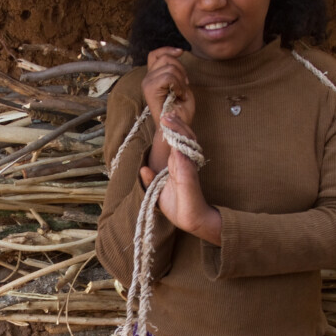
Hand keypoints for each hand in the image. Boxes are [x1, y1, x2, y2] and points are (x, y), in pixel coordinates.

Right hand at [140, 47, 194, 173]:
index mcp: (153, 76)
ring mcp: (147, 83)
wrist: (176, 127)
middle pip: (166, 58)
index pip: (155, 54)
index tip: (181, 52)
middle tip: (183, 86)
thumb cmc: (180, 110)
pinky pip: (169, 77)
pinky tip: (179, 95)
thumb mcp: (181, 84)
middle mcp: (147, 78)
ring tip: (180, 94)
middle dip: (181, 70)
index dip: (168, 49)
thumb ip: (176, 70)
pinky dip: (178, 85)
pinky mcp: (150, 89)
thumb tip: (177, 54)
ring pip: (170, 68)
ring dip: (181, 80)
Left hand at [140, 118, 221, 243]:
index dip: (173, 129)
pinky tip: (174, 136)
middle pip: (184, 137)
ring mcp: (188, 168)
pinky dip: (180, 147)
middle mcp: (185, 163)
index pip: (177, 142)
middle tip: (167, 114)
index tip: (165, 118)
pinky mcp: (189, 176)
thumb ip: (151, 180)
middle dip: (176, 125)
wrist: (191, 221)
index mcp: (178, 165)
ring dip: (178, 130)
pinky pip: (185, 158)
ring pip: (187, 143)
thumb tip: (143, 169)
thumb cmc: (178, 207)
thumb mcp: (159, 192)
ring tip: (170, 119)